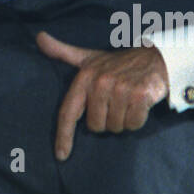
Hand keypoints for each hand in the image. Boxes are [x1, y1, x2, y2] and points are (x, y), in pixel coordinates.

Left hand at [36, 31, 169, 159]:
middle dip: (106, 120)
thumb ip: (63, 52)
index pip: (68, 111)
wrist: (154, 57)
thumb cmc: (117, 63)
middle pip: (96, 126)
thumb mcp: (88, 57)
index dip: (63, 135)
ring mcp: (121, 88)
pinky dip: (137, 120)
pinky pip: (133, 124)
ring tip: (127, 102)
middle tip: (114, 103)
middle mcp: (101, 82)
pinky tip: (139, 105)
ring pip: (115, 127)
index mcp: (85, 76)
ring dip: (122, 120)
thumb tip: (39, 38)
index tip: (61, 155)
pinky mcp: (140, 95)